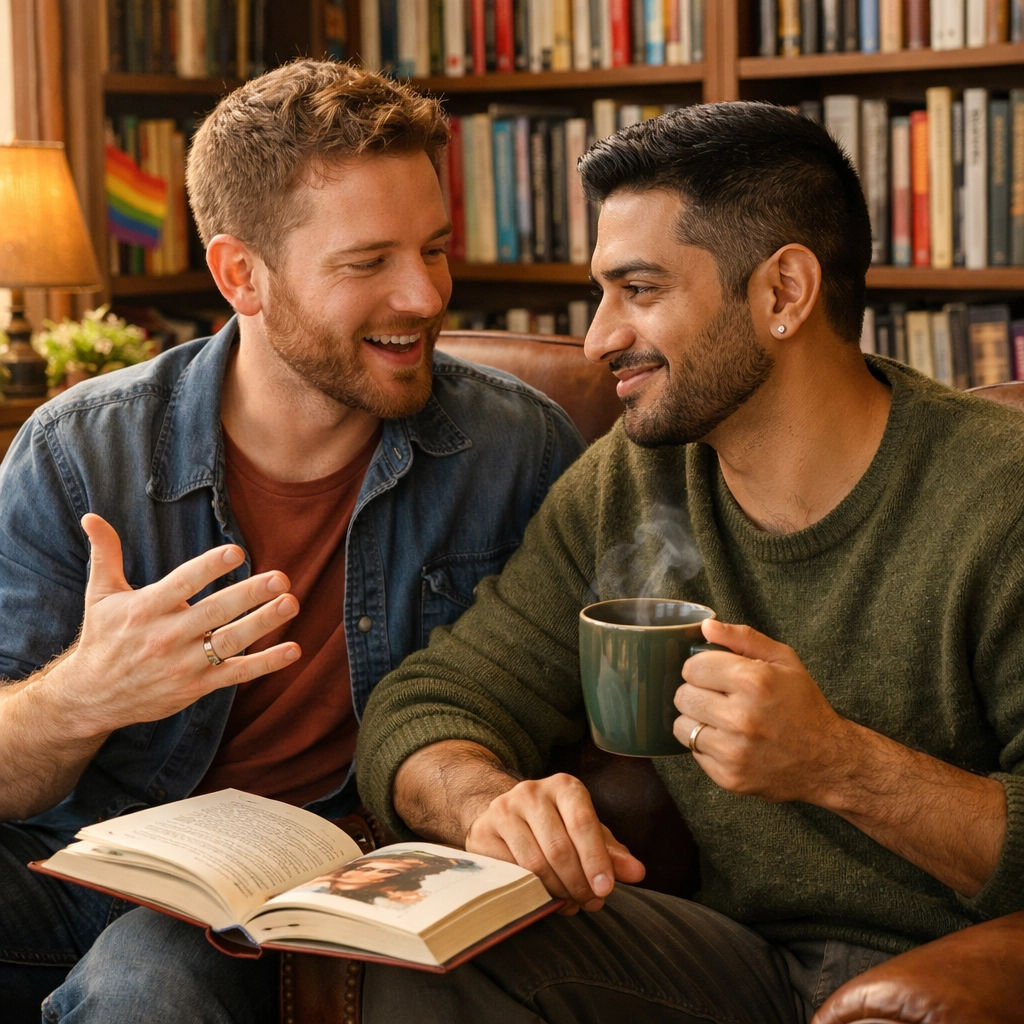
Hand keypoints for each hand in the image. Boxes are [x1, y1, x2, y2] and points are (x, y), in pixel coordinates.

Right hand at [50, 514, 300, 737]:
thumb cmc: (103, 638)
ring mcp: (184, 663)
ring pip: (229, 642)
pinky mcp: (197, 686)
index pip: (182, 584)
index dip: (209, 568)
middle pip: (214, 612)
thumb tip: (91, 517)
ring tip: (290, 603)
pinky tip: (293, 649)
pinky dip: (266, 663)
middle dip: (249, 594)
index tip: (236, 552)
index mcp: (146, 608)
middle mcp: (166, 636)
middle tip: (281, 578)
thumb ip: (105, 554)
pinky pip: (236, 673)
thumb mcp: (99, 595)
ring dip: (263, 623)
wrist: (93, 697)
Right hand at [464, 773, 644, 913]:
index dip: (596, 859)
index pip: (583, 822)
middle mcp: (530, 792)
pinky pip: (509, 873)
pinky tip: (542, 897)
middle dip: (578, 883)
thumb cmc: (557, 826)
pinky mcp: (481, 833)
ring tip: (570, 902)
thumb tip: (637, 873)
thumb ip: (612, 852)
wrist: (506, 815)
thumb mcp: (587, 832)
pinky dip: (529, 892)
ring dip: (556, 891)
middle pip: (559, 848)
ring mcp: (502, 811)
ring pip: (534, 864)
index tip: (606, 890)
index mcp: (564, 787)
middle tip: (590, 903)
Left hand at [673, 618, 851, 803]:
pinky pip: (693, 752)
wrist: (827, 760)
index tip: (714, 673)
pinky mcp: (728, 776)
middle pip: (683, 696)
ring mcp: (733, 751)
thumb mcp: (784, 661)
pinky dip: (706, 744)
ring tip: (722, 718)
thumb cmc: (803, 705)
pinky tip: (730, 740)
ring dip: (698, 719)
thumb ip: (743, 638)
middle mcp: (741, 717)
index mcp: (753, 682)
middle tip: (719, 697)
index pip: (692, 667)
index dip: (701, 667)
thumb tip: (707, 626)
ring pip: (682, 725)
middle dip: (697, 692)